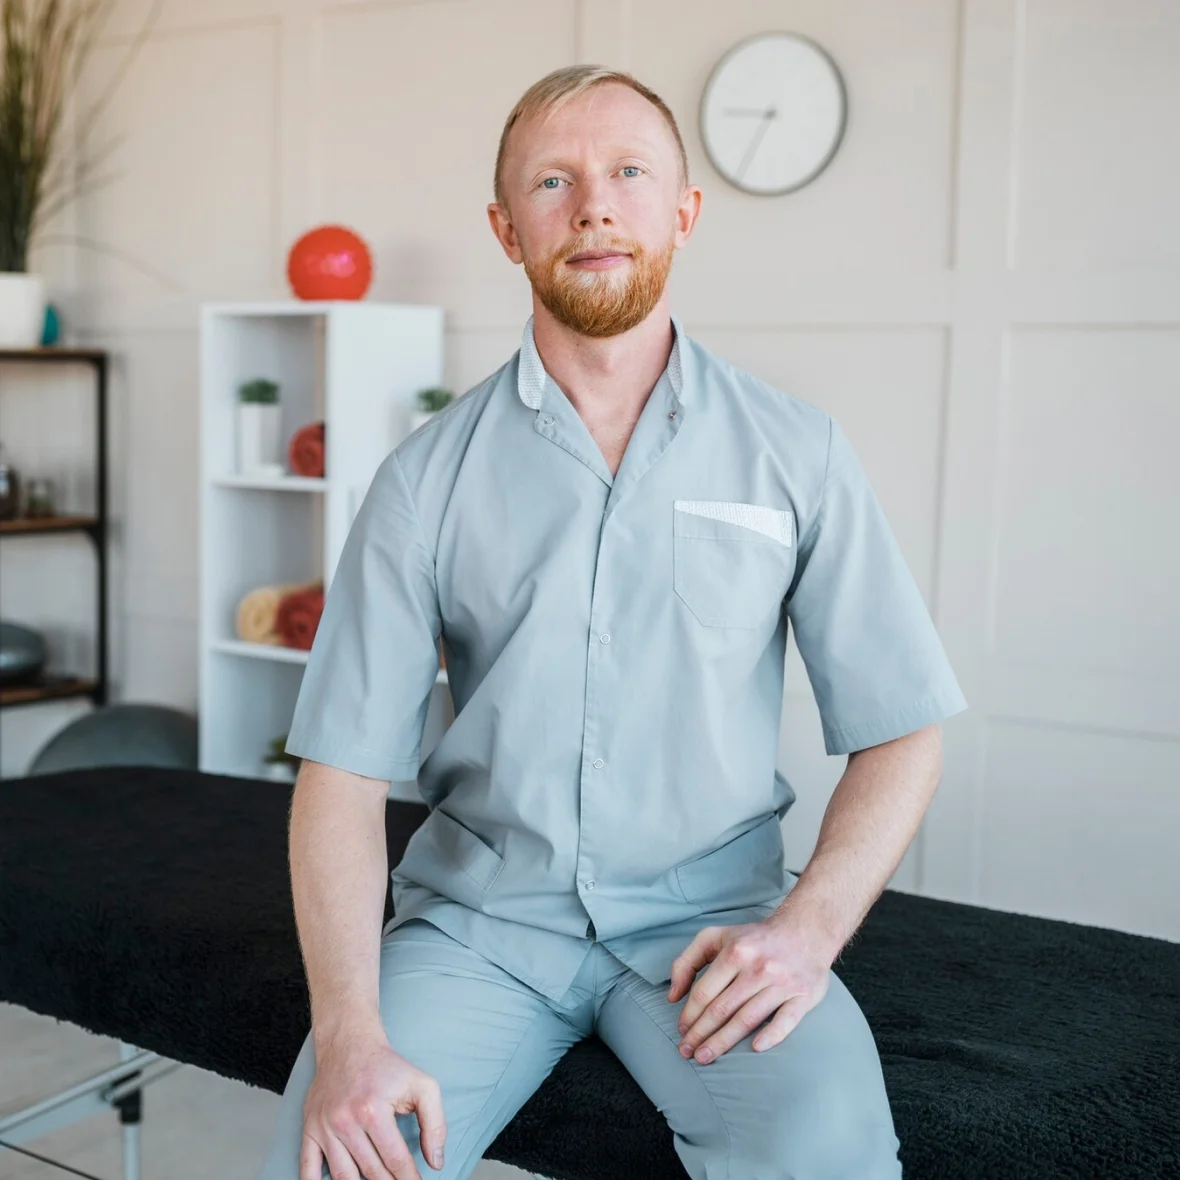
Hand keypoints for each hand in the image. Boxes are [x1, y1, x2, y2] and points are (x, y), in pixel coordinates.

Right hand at [301, 1035, 446, 1179]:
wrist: (348, 1044)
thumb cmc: (387, 1067)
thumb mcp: (422, 1085)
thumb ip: (435, 1123)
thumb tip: (436, 1161)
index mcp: (373, 1111)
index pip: (395, 1159)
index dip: (409, 1178)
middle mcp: (345, 1122)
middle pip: (371, 1171)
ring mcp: (324, 1127)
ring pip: (343, 1176)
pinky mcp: (310, 1129)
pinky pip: (307, 1168)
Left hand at [667, 917, 830, 1064]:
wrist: (805, 930)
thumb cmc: (753, 939)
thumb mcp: (715, 937)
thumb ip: (687, 961)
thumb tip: (672, 996)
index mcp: (734, 952)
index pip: (704, 992)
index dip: (689, 1015)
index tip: (681, 1031)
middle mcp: (757, 968)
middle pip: (722, 1009)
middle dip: (700, 1034)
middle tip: (687, 1052)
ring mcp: (782, 983)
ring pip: (747, 1019)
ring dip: (723, 1042)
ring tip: (706, 1057)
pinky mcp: (803, 995)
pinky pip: (786, 1020)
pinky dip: (771, 1035)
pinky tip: (755, 1048)